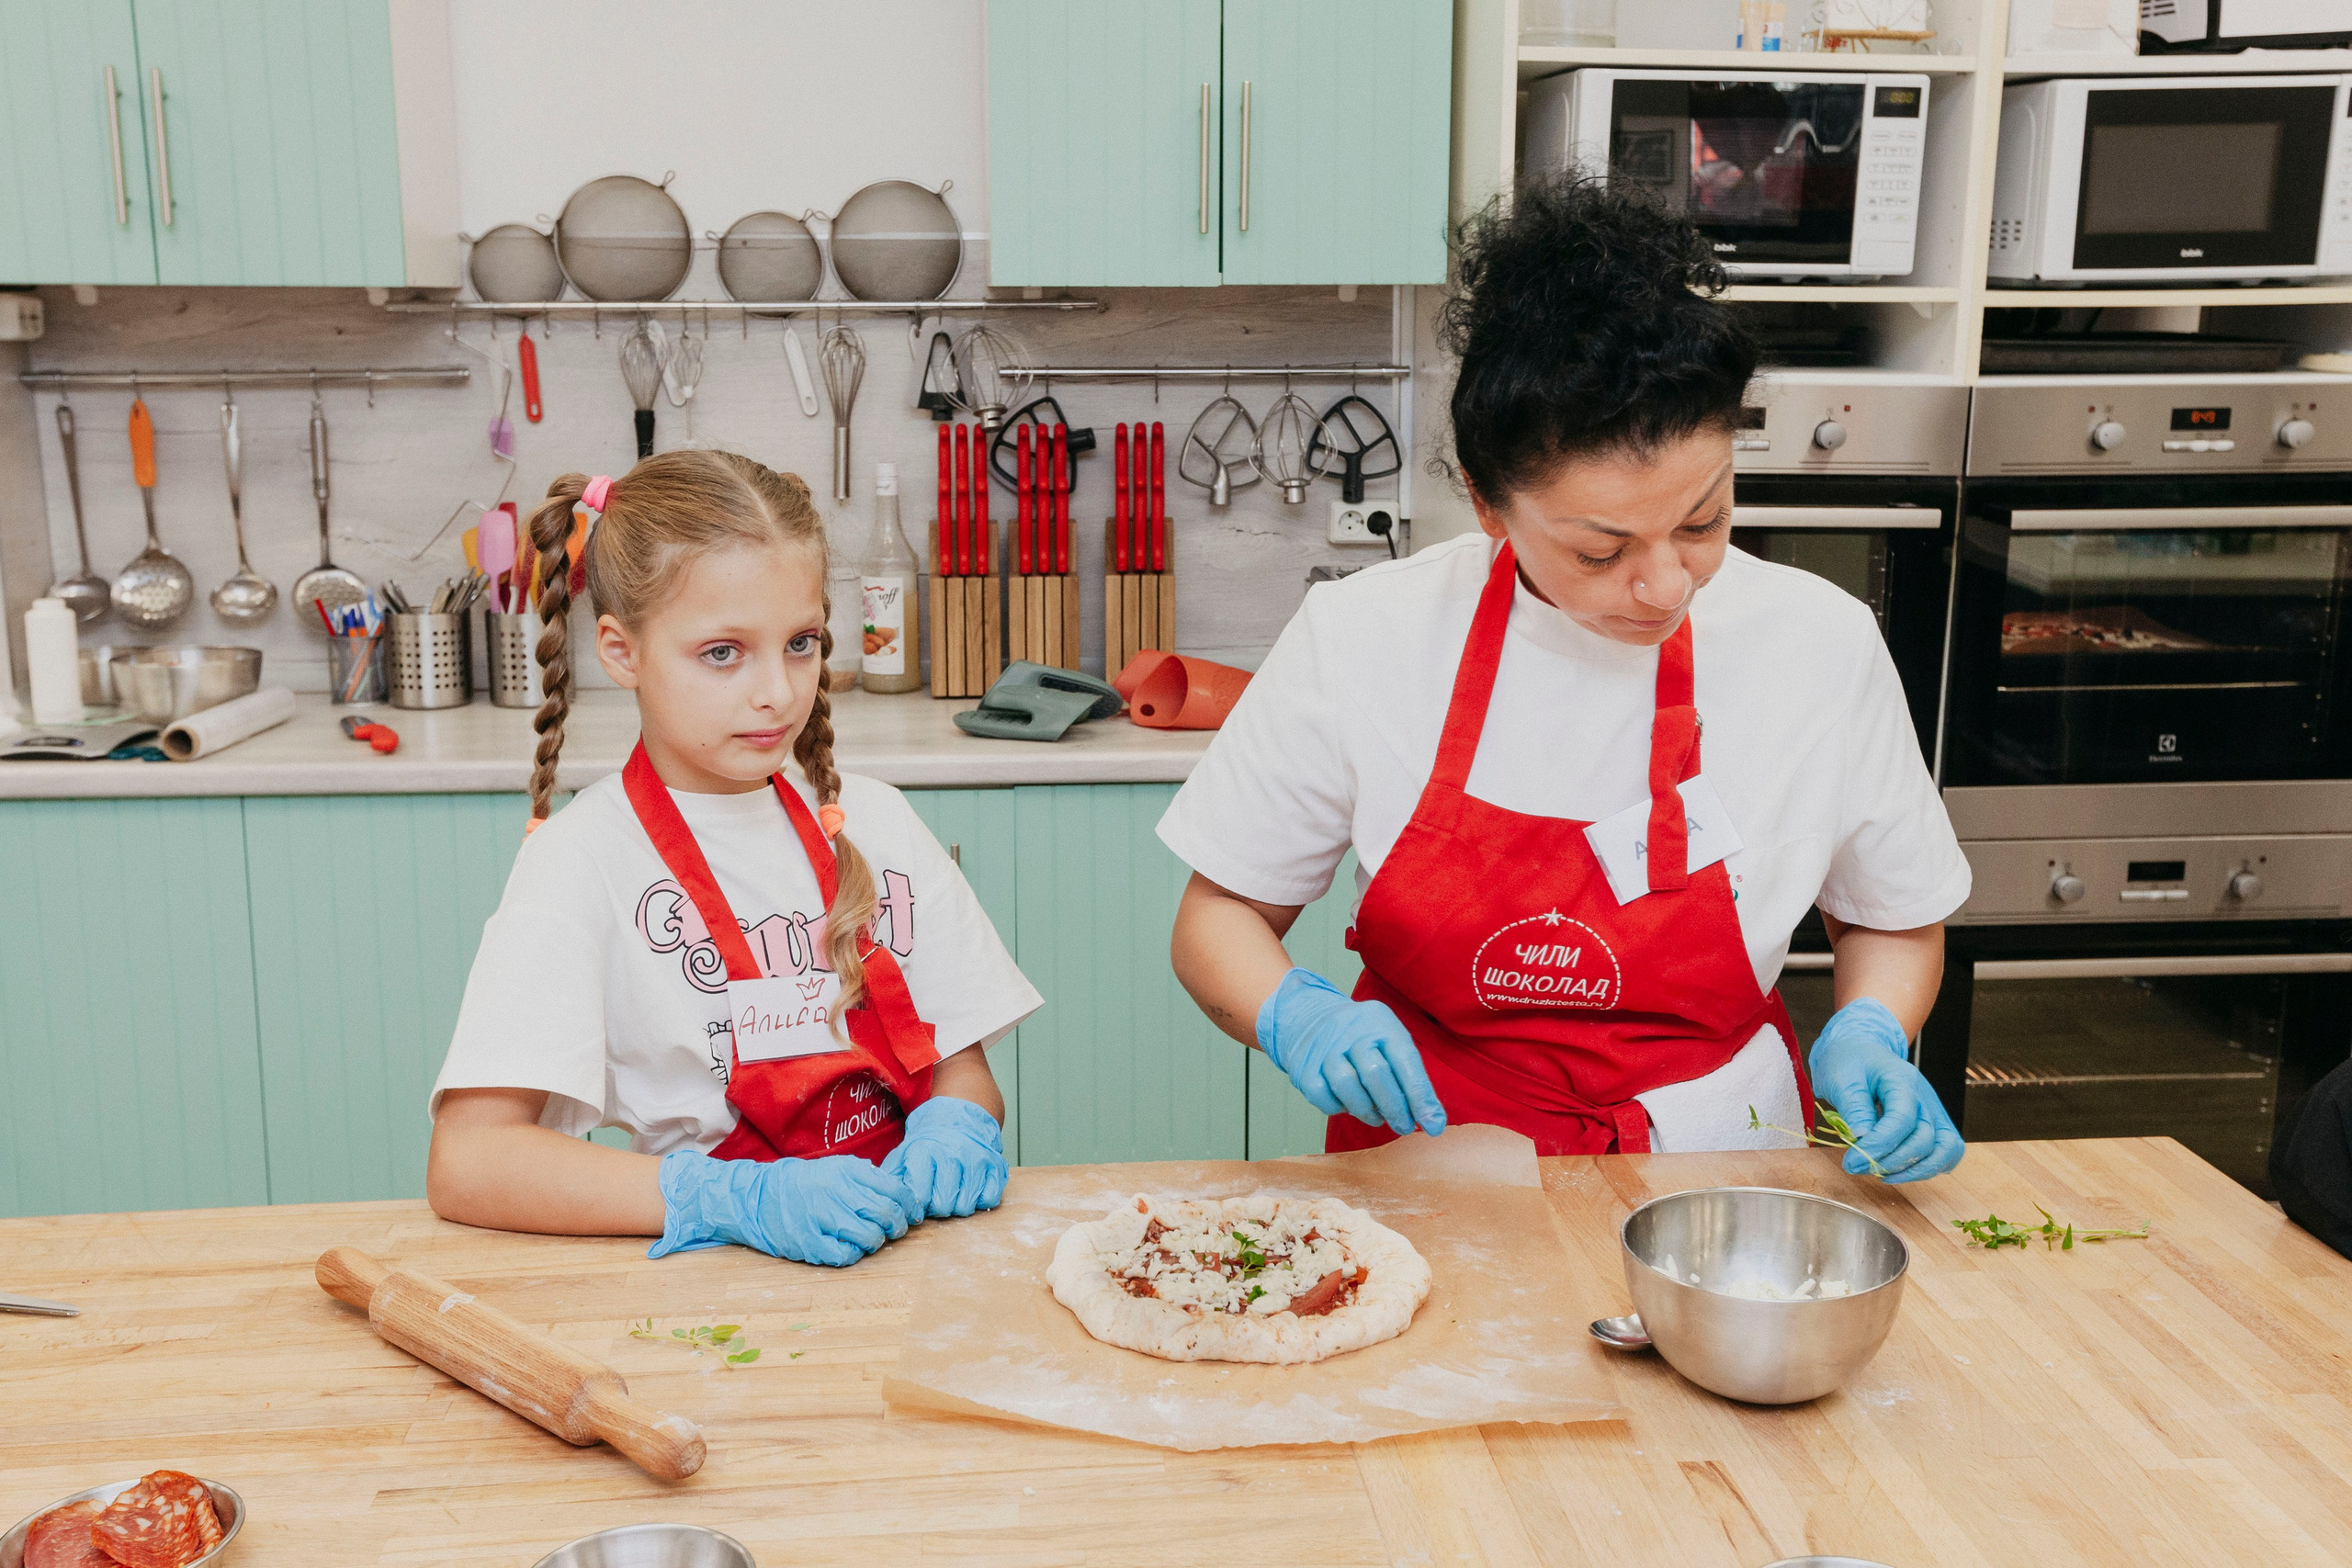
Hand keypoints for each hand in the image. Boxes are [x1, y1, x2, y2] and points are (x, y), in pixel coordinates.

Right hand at [649, 1148, 918, 1266]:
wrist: (757, 1197)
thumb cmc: (804, 1183)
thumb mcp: (836, 1167)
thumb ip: (867, 1176)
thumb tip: (902, 1193)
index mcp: (846, 1171)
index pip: (894, 1190)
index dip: (910, 1206)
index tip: (912, 1214)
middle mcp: (836, 1193)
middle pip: (886, 1214)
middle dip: (898, 1226)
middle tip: (896, 1230)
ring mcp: (821, 1219)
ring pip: (869, 1237)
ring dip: (877, 1241)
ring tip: (871, 1238)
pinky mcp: (809, 1243)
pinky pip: (846, 1256)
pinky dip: (855, 1255)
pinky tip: (850, 1248)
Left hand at [880, 1096, 1008, 1220]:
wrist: (961, 1115)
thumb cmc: (930, 1140)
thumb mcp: (905, 1150)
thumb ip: (893, 1174)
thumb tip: (881, 1197)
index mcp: (926, 1151)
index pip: (920, 1195)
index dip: (917, 1205)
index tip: (918, 1202)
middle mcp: (953, 1154)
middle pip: (943, 1205)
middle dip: (937, 1207)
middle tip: (937, 1196)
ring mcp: (978, 1159)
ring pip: (967, 1206)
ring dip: (958, 1206)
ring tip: (953, 1192)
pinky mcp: (996, 1165)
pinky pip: (990, 1199)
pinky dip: (981, 1200)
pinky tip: (972, 1189)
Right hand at [1256, 967, 1446, 1137]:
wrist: (1309, 1018)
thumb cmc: (1361, 1037)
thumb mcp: (1389, 1040)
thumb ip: (1409, 1075)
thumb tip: (1430, 1119)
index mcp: (1380, 1022)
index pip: (1405, 1061)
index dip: (1421, 1096)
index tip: (1433, 1126)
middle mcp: (1351, 1030)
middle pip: (1376, 1074)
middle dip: (1395, 1108)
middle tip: (1404, 1127)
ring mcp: (1324, 1047)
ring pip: (1347, 1087)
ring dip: (1367, 1111)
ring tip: (1378, 1118)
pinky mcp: (1303, 1066)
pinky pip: (1322, 1096)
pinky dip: (1338, 1108)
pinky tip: (1348, 1106)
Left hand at [1808, 998, 1963, 1183]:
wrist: (1860, 1049)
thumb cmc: (1849, 1062)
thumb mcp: (1841, 1079)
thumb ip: (1854, 1108)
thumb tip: (1863, 1138)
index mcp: (1902, 1080)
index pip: (1902, 1119)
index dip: (1879, 1146)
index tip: (1852, 1161)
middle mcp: (1925, 1097)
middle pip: (1925, 1139)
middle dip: (1891, 1161)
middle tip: (1857, 1166)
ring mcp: (1933, 1110)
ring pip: (1944, 1149)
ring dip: (1914, 1170)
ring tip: (1881, 1174)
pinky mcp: (1933, 1123)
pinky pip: (1947, 1151)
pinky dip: (1929, 1167)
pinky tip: (1899, 1170)